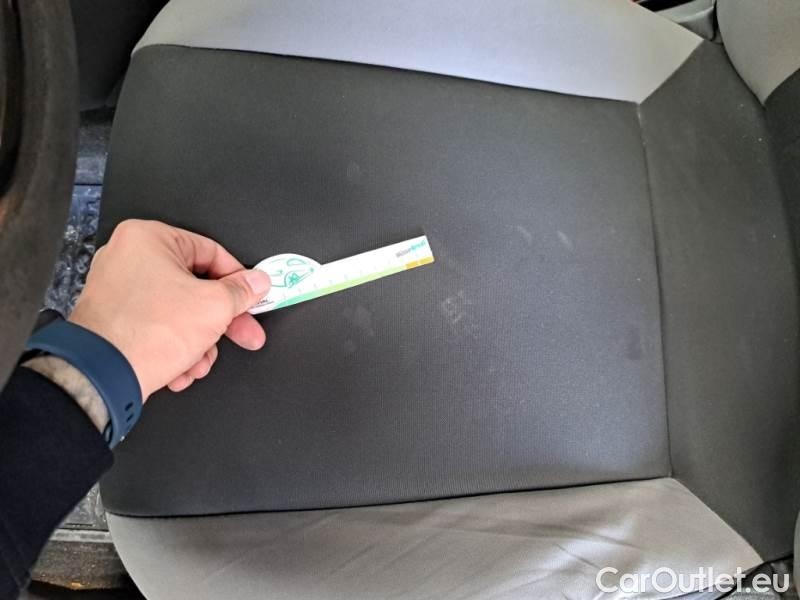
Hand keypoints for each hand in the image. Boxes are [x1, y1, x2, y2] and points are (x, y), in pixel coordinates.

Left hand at [69, 220, 270, 399]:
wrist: (102, 376)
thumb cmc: (147, 332)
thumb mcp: (214, 307)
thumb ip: (241, 291)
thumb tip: (256, 283)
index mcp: (149, 239)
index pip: (211, 253)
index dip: (239, 280)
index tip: (254, 297)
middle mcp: (128, 258)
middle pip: (196, 286)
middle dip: (221, 321)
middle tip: (244, 333)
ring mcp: (117, 289)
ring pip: (179, 312)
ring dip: (198, 341)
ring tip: (200, 361)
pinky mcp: (113, 318)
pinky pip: (157, 326)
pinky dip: (174, 346)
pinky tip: (181, 367)